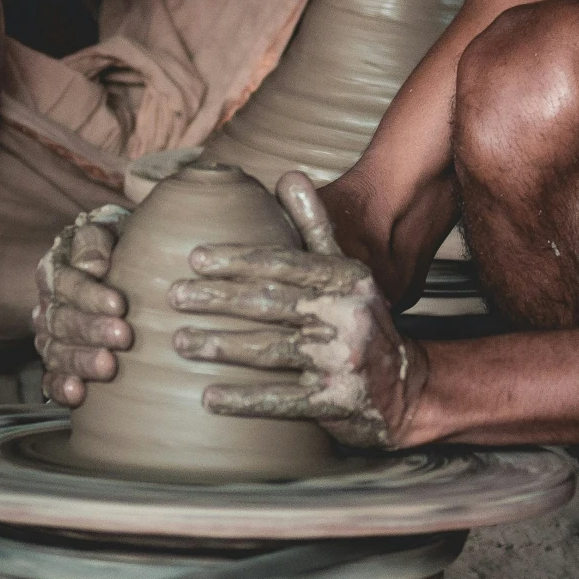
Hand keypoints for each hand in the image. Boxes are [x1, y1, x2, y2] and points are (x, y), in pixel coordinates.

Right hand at [32, 206, 132, 405]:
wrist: (133, 267)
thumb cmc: (124, 246)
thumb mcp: (113, 229)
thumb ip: (98, 239)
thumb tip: (94, 265)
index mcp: (56, 270)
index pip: (66, 283)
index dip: (90, 295)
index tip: (120, 304)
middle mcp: (48, 305)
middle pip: (62, 320)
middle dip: (92, 330)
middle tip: (123, 337)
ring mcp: (51, 338)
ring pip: (56, 352)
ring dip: (81, 361)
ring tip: (108, 367)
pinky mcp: (59, 365)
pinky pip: (51, 378)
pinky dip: (60, 387)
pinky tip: (78, 394)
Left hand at [168, 173, 428, 449]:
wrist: (405, 387)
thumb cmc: (361, 321)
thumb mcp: (347, 271)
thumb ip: (314, 227)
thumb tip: (289, 176)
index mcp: (346, 279)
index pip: (284, 264)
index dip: (237, 260)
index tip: (196, 258)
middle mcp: (346, 316)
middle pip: (270, 303)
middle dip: (218, 300)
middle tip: (174, 296)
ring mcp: (340, 361)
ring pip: (270, 349)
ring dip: (221, 346)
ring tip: (181, 341)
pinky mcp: (333, 403)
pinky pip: (281, 400)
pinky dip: (243, 399)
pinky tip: (208, 397)